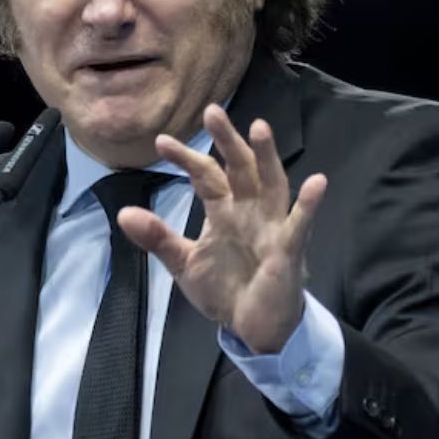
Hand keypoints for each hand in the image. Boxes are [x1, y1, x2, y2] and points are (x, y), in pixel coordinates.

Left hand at [117, 104, 327, 353]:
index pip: (205, 175)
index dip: (185, 158)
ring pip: (271, 184)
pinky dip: (308, 204)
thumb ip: (158, 238)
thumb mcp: (184, 264)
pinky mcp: (288, 249)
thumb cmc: (225, 290)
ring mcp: (271, 226)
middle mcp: (249, 210)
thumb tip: (122, 213)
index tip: (160, 142)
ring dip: (266, 157)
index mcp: (224, 211)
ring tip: (260, 128)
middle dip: (227, 140)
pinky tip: (316, 182)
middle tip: (211, 111)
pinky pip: (299, 224)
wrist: (252, 327)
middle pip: (239, 168)